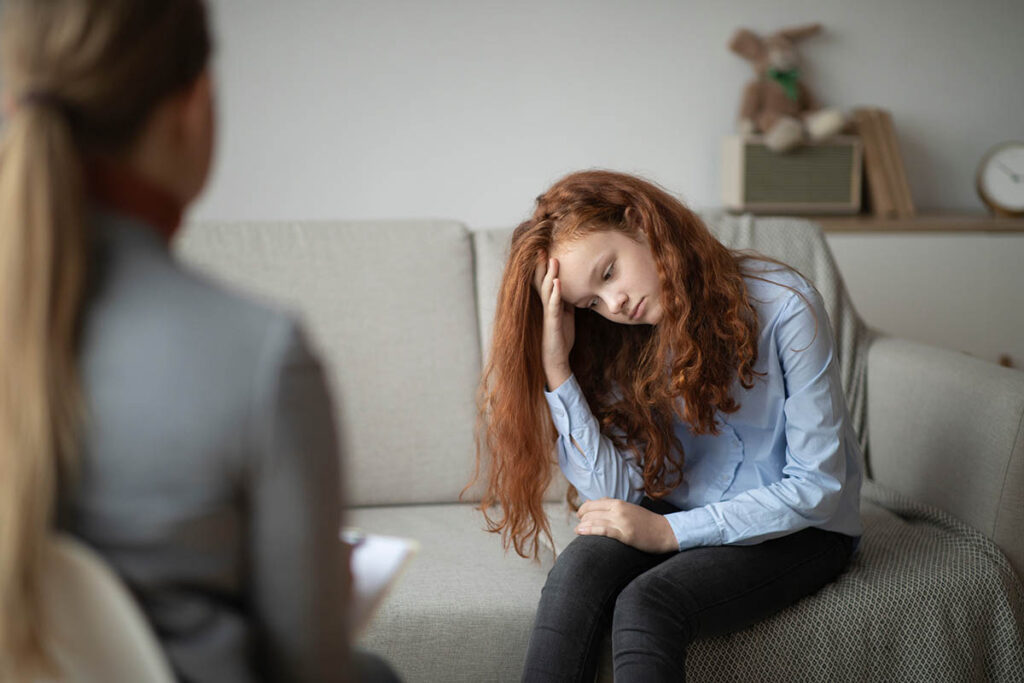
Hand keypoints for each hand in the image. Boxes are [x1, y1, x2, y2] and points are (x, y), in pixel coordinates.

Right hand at [533, 257, 573, 388]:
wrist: (556, 361)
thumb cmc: (560, 338)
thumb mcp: (566, 315)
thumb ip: (566, 301)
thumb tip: (572, 287)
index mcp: (548, 304)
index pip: (544, 282)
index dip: (543, 267)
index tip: (545, 250)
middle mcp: (544, 307)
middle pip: (541, 282)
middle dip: (542, 266)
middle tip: (542, 248)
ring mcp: (547, 314)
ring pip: (547, 291)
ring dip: (550, 275)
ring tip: (553, 260)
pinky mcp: (551, 323)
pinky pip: (553, 306)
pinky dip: (556, 294)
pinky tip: (558, 282)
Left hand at [576, 498, 677, 553]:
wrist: (665, 531)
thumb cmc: (646, 522)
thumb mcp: (628, 508)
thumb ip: (612, 505)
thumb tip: (593, 503)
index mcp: (619, 503)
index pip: (594, 503)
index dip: (583, 509)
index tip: (579, 515)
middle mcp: (619, 510)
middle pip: (592, 512)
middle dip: (582, 518)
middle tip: (579, 525)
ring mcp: (621, 521)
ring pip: (595, 520)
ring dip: (582, 525)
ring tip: (577, 530)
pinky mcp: (625, 534)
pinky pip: (603, 530)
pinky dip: (589, 530)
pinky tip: (581, 532)